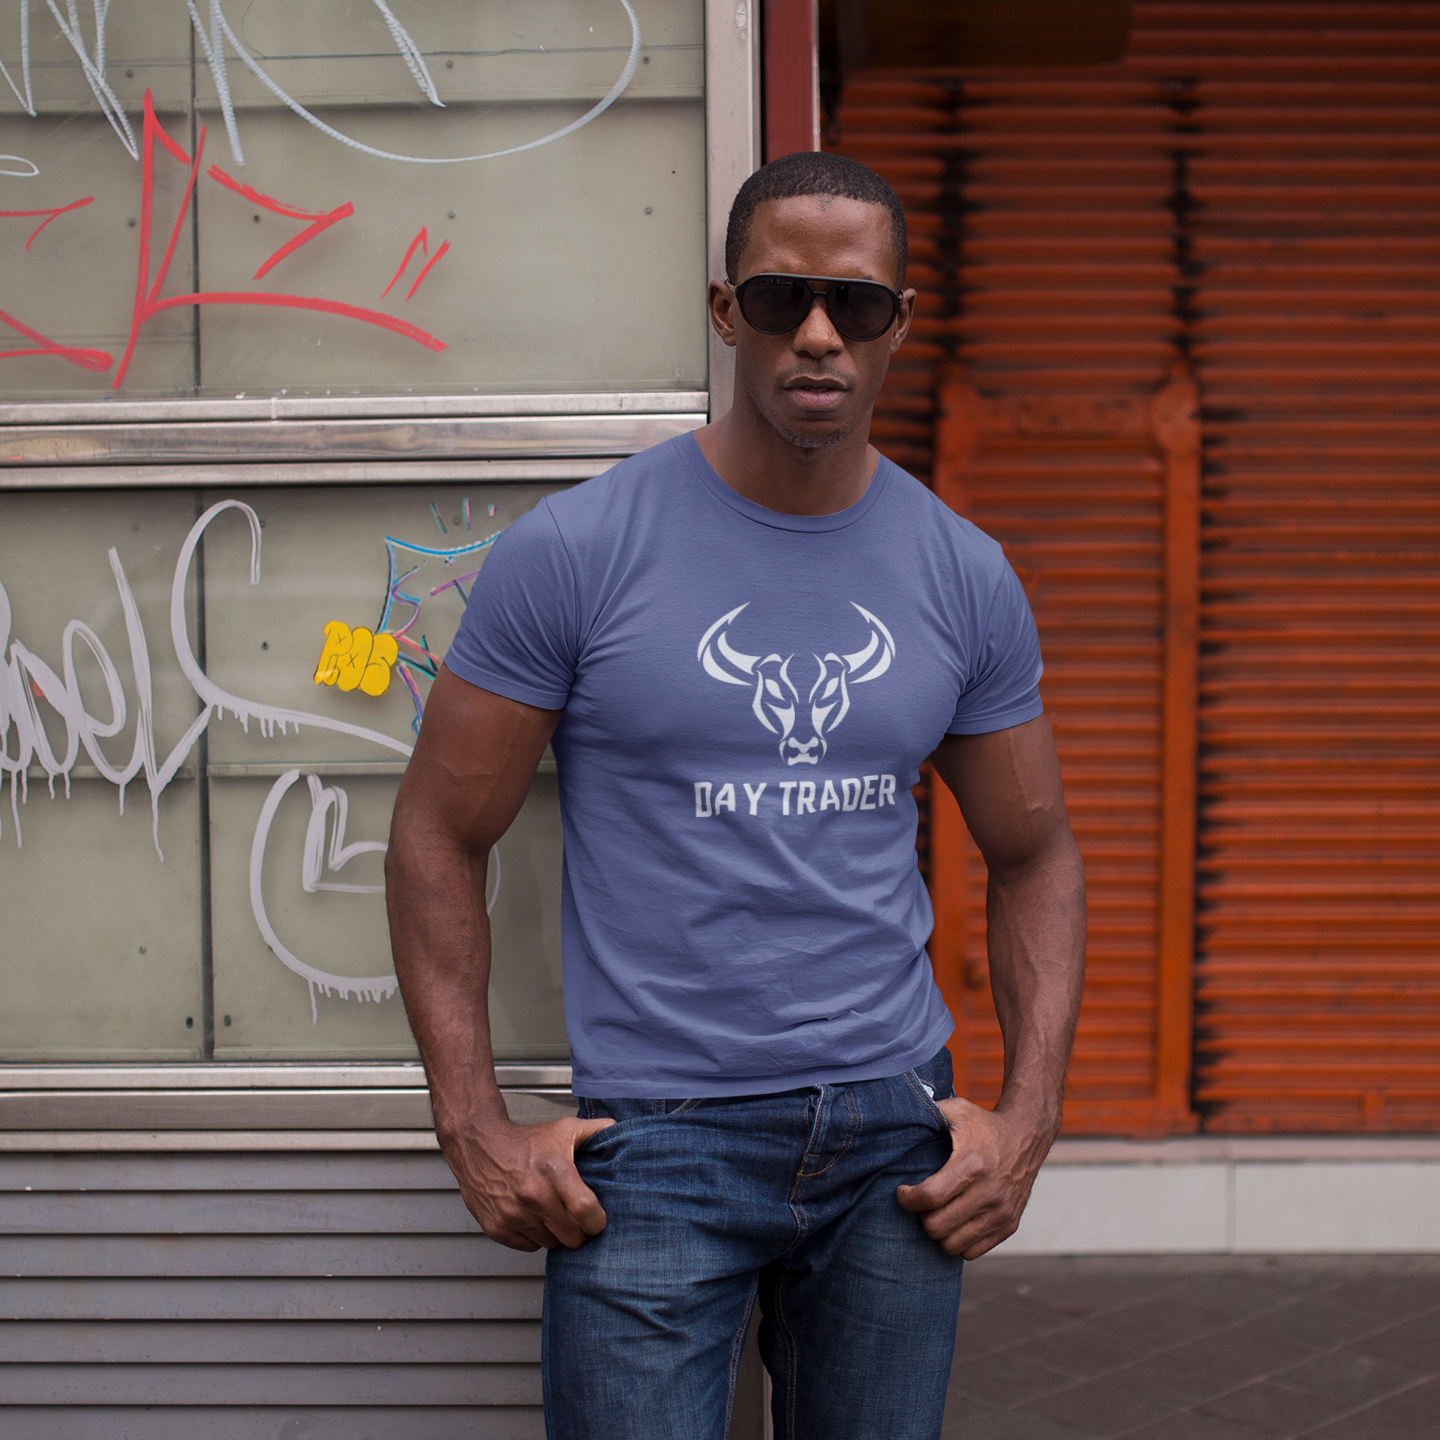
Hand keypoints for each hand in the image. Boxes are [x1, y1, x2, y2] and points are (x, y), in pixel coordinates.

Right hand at [442, 1114, 615, 1251]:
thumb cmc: (526, 1141)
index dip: (597, 1221)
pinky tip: (531, 1216)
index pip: (585, 1210)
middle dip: (579, 1231)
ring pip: (551, 1244)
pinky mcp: (497, 1228)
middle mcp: (533, 1195)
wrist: (479, 1145)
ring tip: (551, 1213)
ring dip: (555, 1233)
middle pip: (572, 1236)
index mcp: (554, 1171)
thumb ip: (596, 1131)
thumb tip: (622, 1132)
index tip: (598, 1220)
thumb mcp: (564, 1129)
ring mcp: (513, 1214)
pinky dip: (534, 1236)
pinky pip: (530, 1246)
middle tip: (575, 1218)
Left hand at [895, 1097, 1052, 1258]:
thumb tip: (902, 1112)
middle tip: (922, 1202)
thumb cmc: (984, 1123)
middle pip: (936, 1226)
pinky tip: (955, 1220)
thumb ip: (929, 1112)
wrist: (1026, 1135)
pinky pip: (972, 1251)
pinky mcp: (1009, 1225)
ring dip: (939, 1231)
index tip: (903, 1191)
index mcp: (973, 1165)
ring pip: (952, 1245)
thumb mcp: (958, 1110)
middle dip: (921, 1216)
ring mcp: (1001, 1212)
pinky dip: (958, 1240)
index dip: (907, 1199)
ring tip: (937, 1212)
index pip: (930, 1197)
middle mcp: (989, 1192)